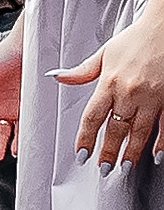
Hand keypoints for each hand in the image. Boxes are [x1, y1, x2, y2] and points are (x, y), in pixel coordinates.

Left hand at [61, 1, 163, 167]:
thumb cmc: (135, 40)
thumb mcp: (105, 53)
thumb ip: (82, 71)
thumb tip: (56, 76)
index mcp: (110, 82)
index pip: (93, 117)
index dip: (85, 138)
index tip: (81, 155)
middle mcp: (130, 92)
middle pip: (116, 129)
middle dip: (108, 152)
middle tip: (102, 169)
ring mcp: (153, 97)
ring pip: (140, 132)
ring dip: (132, 152)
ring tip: (125, 167)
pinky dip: (162, 142)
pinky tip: (156, 155)